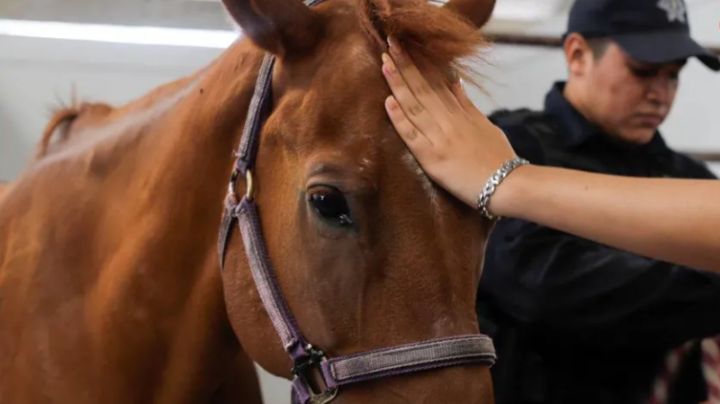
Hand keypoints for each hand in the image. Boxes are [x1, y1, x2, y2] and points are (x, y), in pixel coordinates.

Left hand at [381, 37, 516, 208]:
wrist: (508, 184)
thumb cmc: (499, 158)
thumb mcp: (486, 125)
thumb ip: (468, 105)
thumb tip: (457, 82)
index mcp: (461, 114)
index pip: (437, 83)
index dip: (421, 64)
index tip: (407, 48)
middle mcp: (449, 121)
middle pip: (424, 88)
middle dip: (406, 65)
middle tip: (391, 43)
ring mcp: (440, 138)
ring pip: (415, 106)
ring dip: (399, 84)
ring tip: (385, 63)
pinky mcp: (433, 158)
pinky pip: (412, 135)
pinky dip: (400, 118)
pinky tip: (388, 101)